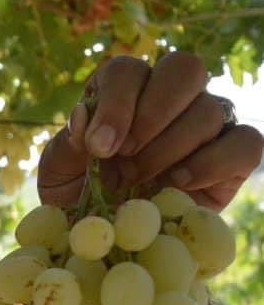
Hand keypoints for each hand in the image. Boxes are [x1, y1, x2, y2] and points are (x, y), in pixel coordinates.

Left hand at [38, 52, 262, 211]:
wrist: (107, 237)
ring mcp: (206, 125)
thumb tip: (84, 115)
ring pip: (209, 109)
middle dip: (153, 112)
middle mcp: (169, 98)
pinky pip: (246, 143)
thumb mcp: (58, 170)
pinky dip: (213, 162)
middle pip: (185, 68)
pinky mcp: (232, 159)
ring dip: (169, 147)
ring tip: (137, 179)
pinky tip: (177, 183)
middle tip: (125, 154)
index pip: (129, 70)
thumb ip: (70, 142)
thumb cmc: (78, 195)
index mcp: (122, 90)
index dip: (116, 103)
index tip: (99, 147)